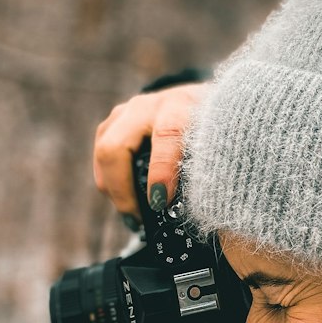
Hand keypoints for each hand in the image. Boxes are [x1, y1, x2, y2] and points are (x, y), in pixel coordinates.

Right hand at [93, 82, 206, 217]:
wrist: (203, 101)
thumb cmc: (213, 126)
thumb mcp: (220, 141)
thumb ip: (212, 169)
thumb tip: (216, 221)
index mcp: (181, 105)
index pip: (167, 135)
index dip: (160, 171)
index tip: (160, 201)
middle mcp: (148, 105)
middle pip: (115, 147)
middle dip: (122, 190)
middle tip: (139, 220)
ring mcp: (125, 112)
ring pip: (104, 153)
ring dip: (113, 189)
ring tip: (133, 216)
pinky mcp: (112, 123)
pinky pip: (101, 156)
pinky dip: (110, 182)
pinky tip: (126, 201)